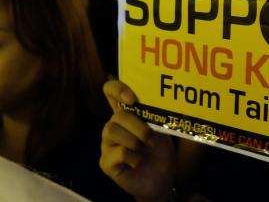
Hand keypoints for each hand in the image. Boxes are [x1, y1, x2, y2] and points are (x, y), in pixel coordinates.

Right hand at [100, 80, 174, 200]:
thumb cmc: (160, 152)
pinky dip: (132, 157)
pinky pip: (117, 152)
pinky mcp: (106, 163)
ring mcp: (107, 145)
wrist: (162, 179)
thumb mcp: (161, 130)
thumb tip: (158, 98)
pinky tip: (138, 161)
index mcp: (125, 115)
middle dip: (138, 125)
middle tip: (151, 138)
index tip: (133, 99)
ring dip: (134, 140)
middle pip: (117, 115)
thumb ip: (154, 114)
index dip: (117, 89)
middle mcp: (113, 126)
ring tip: (145, 148)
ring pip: (111, 130)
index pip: (110, 91)